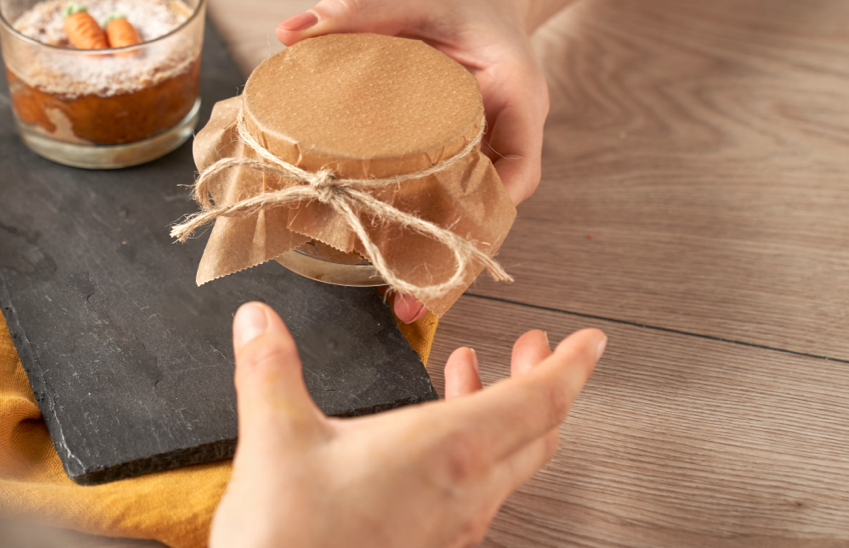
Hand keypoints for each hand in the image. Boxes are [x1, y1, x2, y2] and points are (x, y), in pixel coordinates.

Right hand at [210, 302, 605, 547]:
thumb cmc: (293, 541)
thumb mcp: (277, 439)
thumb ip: (270, 369)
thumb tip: (258, 322)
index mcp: (447, 451)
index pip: (540, 401)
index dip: (571, 365)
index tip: (590, 342)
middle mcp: (465, 492)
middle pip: (537, 432)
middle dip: (543, 381)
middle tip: (534, 348)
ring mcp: (453, 527)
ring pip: (508, 464)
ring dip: (501, 413)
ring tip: (468, 375)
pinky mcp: (430, 547)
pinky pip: (477, 493)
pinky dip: (472, 451)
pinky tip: (430, 443)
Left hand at [276, 0, 549, 322]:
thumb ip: (357, 7)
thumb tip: (290, 34)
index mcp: (515, 96)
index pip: (516, 168)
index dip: (487, 214)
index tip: (453, 247)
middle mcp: (502, 136)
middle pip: (485, 211)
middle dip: (450, 261)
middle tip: (411, 306)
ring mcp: (479, 154)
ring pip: (463, 216)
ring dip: (432, 259)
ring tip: (401, 307)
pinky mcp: (451, 161)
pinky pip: (440, 201)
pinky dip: (415, 231)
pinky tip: (382, 261)